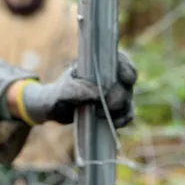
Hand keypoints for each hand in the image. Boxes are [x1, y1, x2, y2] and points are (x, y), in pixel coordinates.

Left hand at [19, 52, 136, 127]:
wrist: (56, 108)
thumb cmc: (60, 94)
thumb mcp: (62, 90)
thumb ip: (75, 90)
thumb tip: (97, 94)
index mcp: (98, 66)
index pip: (121, 60)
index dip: (127, 68)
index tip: (126, 79)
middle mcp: (111, 78)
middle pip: (126, 84)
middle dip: (118, 96)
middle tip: (105, 103)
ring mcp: (116, 94)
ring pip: (128, 100)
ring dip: (118, 110)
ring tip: (100, 114)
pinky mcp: (116, 110)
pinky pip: (127, 115)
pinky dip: (121, 120)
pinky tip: (112, 123)